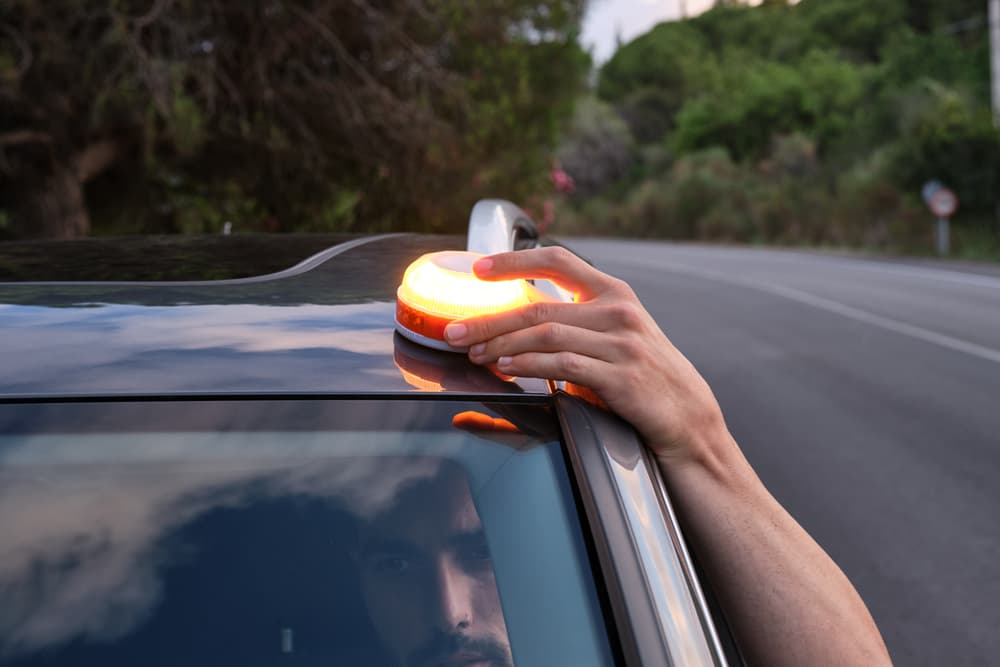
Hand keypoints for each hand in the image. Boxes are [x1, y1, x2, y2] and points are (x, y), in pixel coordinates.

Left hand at [443, 246, 729, 465]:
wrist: (687, 416)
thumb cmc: (642, 376)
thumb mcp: (615, 337)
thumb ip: (575, 324)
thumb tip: (515, 329)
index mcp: (614, 293)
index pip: (558, 261)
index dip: (515, 260)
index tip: (478, 267)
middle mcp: (618, 311)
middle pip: (539, 305)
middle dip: (489, 318)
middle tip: (455, 330)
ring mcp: (621, 343)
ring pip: (546, 333)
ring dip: (502, 344)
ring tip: (474, 354)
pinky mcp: (620, 376)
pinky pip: (564, 365)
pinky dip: (530, 364)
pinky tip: (507, 368)